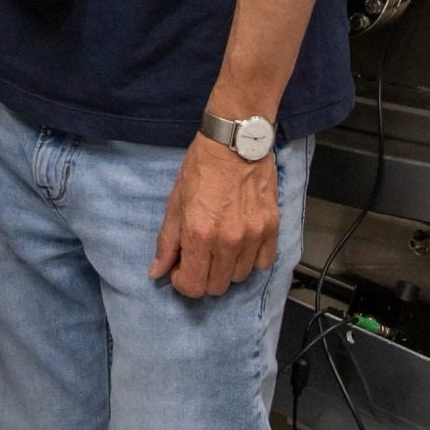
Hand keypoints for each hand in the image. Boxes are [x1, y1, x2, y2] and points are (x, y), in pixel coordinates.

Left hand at [150, 135, 278, 298]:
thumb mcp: (175, 203)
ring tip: (220, 247)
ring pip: (239, 277)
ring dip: (227, 269)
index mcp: (199, 234)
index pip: (193, 286)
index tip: (181, 267)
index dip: (183, 282)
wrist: (234, 142)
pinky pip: (264, 263)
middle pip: (216, 287)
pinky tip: (242, 244)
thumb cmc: (201, 168)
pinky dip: (251, 260)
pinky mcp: (272, 228)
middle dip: (203, 277)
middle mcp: (227, 241)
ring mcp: (253, 236)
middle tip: (199, 256)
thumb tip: (157, 272)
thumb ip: (167, 242)